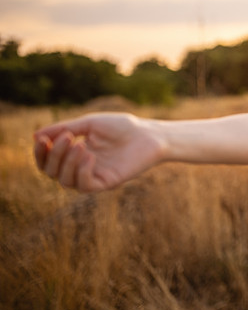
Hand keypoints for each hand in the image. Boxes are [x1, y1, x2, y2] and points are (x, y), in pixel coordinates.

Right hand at [33, 113, 164, 191]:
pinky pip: (85, 186)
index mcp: (74, 153)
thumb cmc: (122, 127)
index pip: (48, 160)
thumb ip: (64, 129)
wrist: (149, 134)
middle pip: (52, 172)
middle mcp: (81, 167)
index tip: (41, 139)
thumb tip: (35, 136)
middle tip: (67, 138)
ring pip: (65, 181)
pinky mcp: (106, 183)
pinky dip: (82, 172)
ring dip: (67, 163)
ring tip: (81, 145)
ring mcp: (93, 176)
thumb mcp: (89, 124)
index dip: (40, 153)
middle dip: (54, 155)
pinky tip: (90, 157)